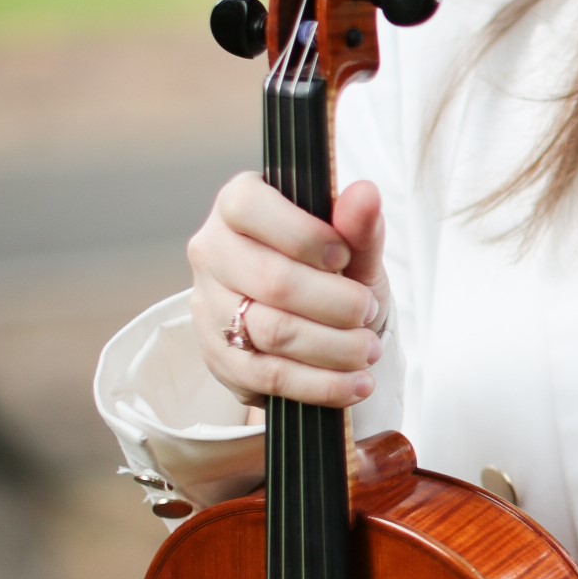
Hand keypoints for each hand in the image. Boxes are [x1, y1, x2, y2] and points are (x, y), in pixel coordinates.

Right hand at [187, 175, 388, 407]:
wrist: (314, 323)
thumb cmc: (329, 272)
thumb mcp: (352, 248)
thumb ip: (358, 226)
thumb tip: (366, 194)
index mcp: (237, 205)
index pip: (251, 208)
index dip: (304, 235)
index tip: (343, 257)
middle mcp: (212, 251)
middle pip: (271, 280)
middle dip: (335, 303)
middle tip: (369, 312)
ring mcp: (208, 306)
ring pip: (272, 331)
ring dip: (334, 347)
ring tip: (369, 350)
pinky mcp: (218, 356)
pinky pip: (270, 376)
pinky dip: (321, 384)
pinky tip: (356, 384)